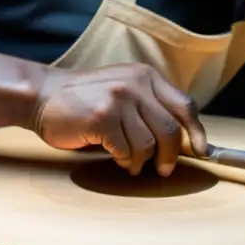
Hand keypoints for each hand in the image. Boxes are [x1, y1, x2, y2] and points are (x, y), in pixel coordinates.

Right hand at [29, 63, 206, 176]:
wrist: (43, 96)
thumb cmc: (86, 100)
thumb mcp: (125, 91)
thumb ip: (151, 107)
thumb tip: (185, 141)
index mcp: (146, 76)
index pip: (185, 105)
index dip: (197, 132)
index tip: (202, 151)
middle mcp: (136, 84)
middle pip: (171, 130)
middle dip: (171, 156)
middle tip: (163, 169)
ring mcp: (119, 99)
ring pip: (148, 145)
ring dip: (140, 161)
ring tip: (128, 161)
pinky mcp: (103, 118)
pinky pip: (126, 151)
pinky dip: (122, 160)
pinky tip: (113, 155)